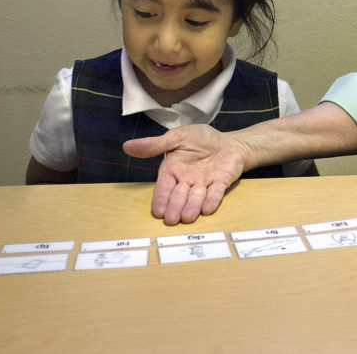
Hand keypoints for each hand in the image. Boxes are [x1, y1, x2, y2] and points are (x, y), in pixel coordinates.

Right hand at [123, 125, 247, 225]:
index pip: (164, 187)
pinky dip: (213, 199)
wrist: (229, 141)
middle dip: (176, 207)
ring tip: (188, 217)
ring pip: (197, 197)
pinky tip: (208, 208)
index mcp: (173, 170)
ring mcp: (204, 183)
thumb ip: (155, 145)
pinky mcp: (221, 182)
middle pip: (179, 196)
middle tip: (172, 220)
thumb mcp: (176, 138)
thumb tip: (127, 146)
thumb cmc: (201, 139)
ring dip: (192, 207)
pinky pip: (216, 192)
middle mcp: (187, 181)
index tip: (158, 212)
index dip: (161, 199)